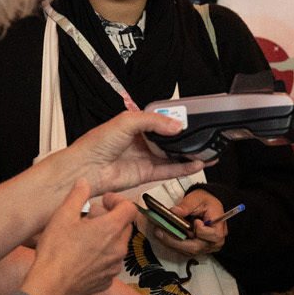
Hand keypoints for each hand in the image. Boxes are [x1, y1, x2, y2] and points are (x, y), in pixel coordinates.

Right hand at [22, 182, 137, 294]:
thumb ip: (77, 195)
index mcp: (111, 229)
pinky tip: (83, 256)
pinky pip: (110, 263)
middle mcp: (119, 248)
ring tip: (84, 237)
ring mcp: (114, 266)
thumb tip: (84, 183)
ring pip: (118, 245)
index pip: (130, 207)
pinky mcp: (107, 280)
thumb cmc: (56, 252)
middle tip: (91, 218)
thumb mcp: (63, 215)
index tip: (104, 201)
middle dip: (111, 218)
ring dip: (106, 238)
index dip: (118, 200)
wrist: (50, 286)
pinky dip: (101, 256)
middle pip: (125, 226)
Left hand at [61, 109, 198, 194]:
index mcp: (135, 125)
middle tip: (204, 137)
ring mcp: (144, 158)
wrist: (86, 168)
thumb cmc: (96, 143)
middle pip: (170, 140)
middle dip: (187, 140)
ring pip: (172, 156)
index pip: (162, 121)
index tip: (191, 120)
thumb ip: (153, 121)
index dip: (176, 121)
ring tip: (207, 152)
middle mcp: (141, 141)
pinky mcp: (145, 174)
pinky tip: (196, 164)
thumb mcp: (127, 121)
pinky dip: (183, 168)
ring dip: (189, 155)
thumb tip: (176, 126)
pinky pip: (168, 170)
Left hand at [146, 188, 228, 257]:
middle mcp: (215, 241)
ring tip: (159, 234)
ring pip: (189, 251)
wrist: (207, 205)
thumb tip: (173, 212)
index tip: (195, 221)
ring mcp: (207, 247)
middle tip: (159, 233)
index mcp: (219, 227)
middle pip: (196, 247)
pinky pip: (186, 250)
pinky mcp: (200, 248)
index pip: (211, 235)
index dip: (201, 230)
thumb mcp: (196, 199)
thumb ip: (186, 206)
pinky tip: (164, 237)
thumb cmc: (205, 201)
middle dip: (176, 242)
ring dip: (173, 244)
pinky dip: (175, 245)